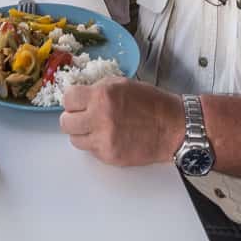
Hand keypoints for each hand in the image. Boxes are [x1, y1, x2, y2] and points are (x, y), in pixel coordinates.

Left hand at [59, 77, 183, 166]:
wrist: (174, 127)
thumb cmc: (152, 104)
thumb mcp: (123, 84)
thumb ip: (98, 89)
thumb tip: (79, 96)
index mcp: (102, 96)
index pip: (68, 98)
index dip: (72, 100)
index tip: (77, 102)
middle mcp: (100, 118)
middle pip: (66, 122)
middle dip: (73, 118)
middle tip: (83, 116)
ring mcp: (104, 139)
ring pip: (75, 139)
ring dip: (83, 133)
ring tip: (97, 128)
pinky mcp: (109, 156)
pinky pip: (90, 151)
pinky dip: (97, 144)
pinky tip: (110, 137)